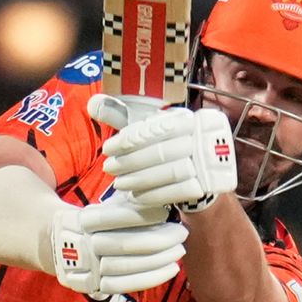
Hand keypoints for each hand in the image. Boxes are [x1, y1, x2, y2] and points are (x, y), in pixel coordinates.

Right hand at [51, 193, 187, 293]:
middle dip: (157, 240)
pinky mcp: (92, 286)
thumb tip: (163, 196)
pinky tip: (171, 269)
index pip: (113, 217)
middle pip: (123, 244)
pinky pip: (124, 286)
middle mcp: (80, 245)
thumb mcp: (104, 206)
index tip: (166, 211)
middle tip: (181, 233)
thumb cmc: (95, 220)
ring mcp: (85, 269)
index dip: (141, 215)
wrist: (57, 245)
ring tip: (179, 251)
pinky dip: (150, 278)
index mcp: (81, 220)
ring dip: (158, 260)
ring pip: (125, 267)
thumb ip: (128, 202)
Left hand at [88, 94, 236, 211]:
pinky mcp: (208, 185)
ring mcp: (208, 162)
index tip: (108, 148)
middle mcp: (203, 138)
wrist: (199, 173)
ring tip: (119, 184)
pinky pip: (178, 192)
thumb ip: (122, 116)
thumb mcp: (147, 129)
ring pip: (170, 172)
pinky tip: (136, 196)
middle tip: (108, 168)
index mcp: (188, 119)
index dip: (129, 139)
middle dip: (131, 162)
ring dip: (140, 180)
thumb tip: (93, 104)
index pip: (156, 129)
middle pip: (162, 151)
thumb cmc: (166, 146)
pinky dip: (154, 195)